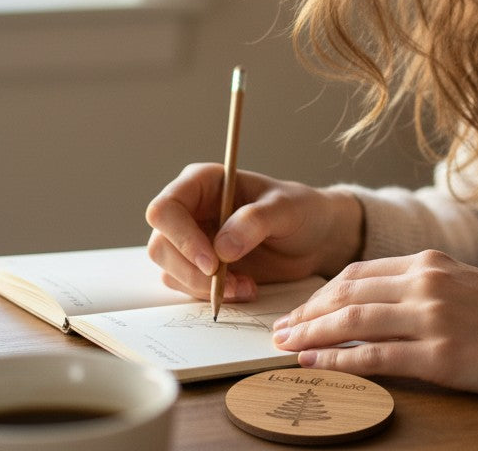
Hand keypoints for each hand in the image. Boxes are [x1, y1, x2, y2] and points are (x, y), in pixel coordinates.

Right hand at [145, 164, 362, 300]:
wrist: (316, 239)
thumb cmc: (301, 211)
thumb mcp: (286, 209)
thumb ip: (255, 221)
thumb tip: (221, 248)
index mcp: (203, 182)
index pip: (165, 208)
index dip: (180, 237)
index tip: (212, 262)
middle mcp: (190, 210)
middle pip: (160, 245)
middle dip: (191, 270)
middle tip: (228, 283)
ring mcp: (192, 239)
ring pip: (169, 270)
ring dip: (202, 287)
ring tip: (245, 286)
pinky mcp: (200, 266)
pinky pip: (187, 287)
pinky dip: (212, 295)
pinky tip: (245, 288)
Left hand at [271, 250, 477, 410]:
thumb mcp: (461, 284)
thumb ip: (419, 286)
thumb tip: (372, 302)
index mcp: (429, 262)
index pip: (358, 272)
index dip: (321, 292)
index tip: (299, 309)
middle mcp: (426, 282)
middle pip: (347, 292)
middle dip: (306, 311)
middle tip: (277, 328)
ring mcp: (433, 318)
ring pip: (354, 320)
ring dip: (312, 334)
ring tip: (285, 346)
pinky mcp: (441, 356)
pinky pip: (377, 357)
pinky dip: (339, 360)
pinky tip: (317, 365)